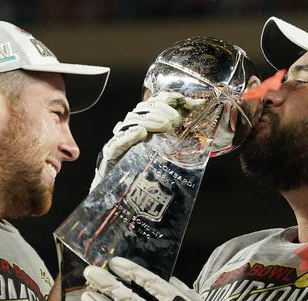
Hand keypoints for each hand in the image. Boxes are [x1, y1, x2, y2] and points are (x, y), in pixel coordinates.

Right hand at [90, 92, 204, 189]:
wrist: (121, 194)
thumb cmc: (145, 170)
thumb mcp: (165, 150)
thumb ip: (178, 134)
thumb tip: (197, 116)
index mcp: (142, 125)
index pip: (152, 104)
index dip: (167, 99)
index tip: (183, 102)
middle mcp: (129, 129)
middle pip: (142, 110)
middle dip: (160, 111)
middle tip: (174, 120)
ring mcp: (118, 141)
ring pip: (131, 122)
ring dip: (149, 121)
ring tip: (165, 126)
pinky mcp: (110, 155)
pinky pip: (117, 143)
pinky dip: (128, 136)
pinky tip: (140, 133)